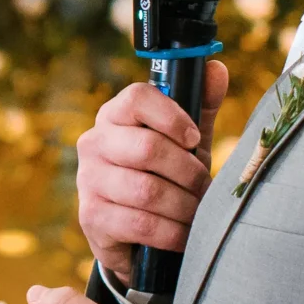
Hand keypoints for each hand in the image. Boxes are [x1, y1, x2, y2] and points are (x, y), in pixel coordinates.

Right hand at [74, 65, 228, 287]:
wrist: (136, 234)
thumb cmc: (164, 176)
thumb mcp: (186, 142)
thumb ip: (200, 107)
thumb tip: (216, 69)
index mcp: (115, 116)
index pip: (136, 98)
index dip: (172, 116)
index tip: (195, 138)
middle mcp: (94, 143)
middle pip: (147, 148)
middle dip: (187, 171)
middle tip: (204, 186)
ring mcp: (88, 180)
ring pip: (146, 190)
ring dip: (183, 206)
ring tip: (197, 213)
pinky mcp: (91, 216)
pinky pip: (140, 223)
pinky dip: (171, 232)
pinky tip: (183, 235)